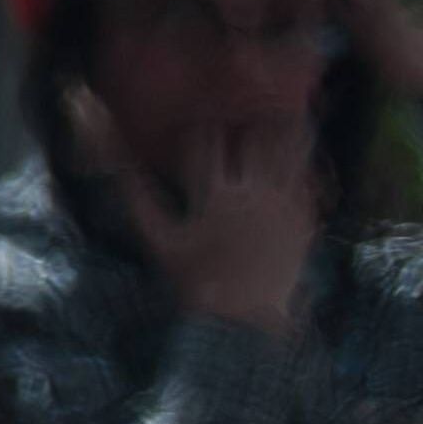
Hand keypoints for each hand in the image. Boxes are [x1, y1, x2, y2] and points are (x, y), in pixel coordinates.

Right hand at [71, 91, 316, 337]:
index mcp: (213, 196)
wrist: (245, 320)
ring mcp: (283, 207)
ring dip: (284, 129)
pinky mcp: (306, 220)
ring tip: (287, 108)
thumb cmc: (194, 278)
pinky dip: (306, 160)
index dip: (203, 127)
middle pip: (253, 138)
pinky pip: (311, 179)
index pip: (207, 141)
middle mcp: (251, 196)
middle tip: (251, 103)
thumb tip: (111, 159)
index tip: (202, 124)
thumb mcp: (157, 237)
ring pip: (288, 152)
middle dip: (248, 122)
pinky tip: (303, 145)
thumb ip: (134, 193)